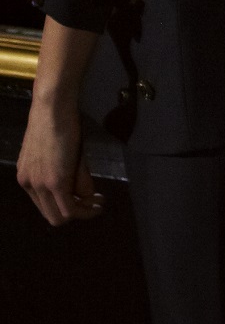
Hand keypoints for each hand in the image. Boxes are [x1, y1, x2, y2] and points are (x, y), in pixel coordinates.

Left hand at [16, 91, 101, 225]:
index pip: (45, 204)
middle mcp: (28, 184)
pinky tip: (99, 202)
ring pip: (61, 216)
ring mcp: (40, 185)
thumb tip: (87, 194)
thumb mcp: (62, 153)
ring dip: (83, 212)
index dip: (66, 205)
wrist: (53, 107)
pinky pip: (71, 208)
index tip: (84, 198)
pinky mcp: (55, 182)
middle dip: (76, 213)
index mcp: (26, 178)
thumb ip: (71, 175)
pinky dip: (86, 210)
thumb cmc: (58, 121)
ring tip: (99, 203)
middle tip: (94, 203)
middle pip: (51, 215)